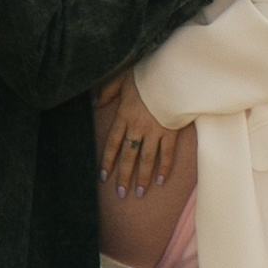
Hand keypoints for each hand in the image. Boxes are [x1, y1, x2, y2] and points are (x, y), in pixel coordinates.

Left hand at [96, 71, 181, 193]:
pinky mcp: (171, 132)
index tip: (104, 177)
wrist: (172, 74)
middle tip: (121, 194)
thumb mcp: (122, 78)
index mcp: (124, 116)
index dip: (107, 161)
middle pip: (128, 156)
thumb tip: (95, 103)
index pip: (112, 143)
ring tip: (139, 193)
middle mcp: (138, 127)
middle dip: (124, 176)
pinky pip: (167, 153)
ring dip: (142, 177)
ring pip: (147, 159)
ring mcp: (155, 131)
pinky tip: (160, 180)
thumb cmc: (146, 75)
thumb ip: (108, 91)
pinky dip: (164, 167)